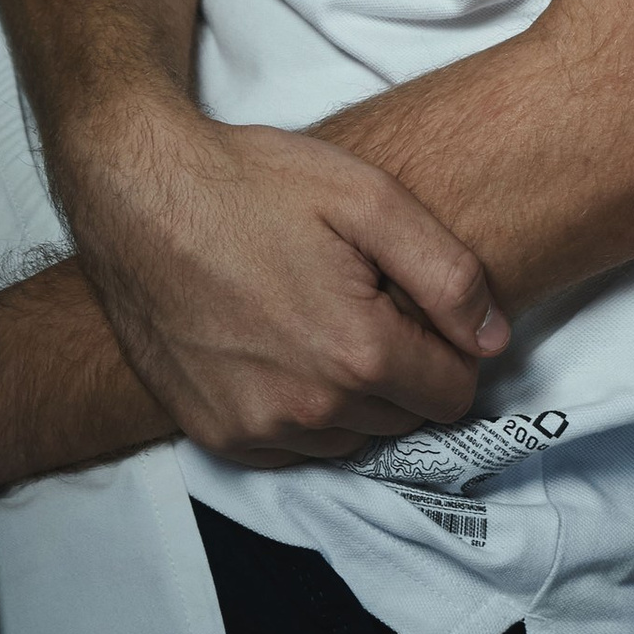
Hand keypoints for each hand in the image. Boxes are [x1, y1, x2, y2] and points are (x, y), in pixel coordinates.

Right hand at [66, 98, 510, 466]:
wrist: (140, 195)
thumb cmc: (251, 184)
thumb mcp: (365, 196)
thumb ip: (446, 272)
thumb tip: (494, 337)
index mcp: (358, 353)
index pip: (454, 394)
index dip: (450, 348)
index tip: (421, 310)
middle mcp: (310, 410)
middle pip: (404, 419)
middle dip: (402, 370)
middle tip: (366, 304)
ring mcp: (257, 429)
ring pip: (349, 438)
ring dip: (352, 397)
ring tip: (319, 322)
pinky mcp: (216, 436)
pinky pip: (291, 449)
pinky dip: (299, 413)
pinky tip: (279, 350)